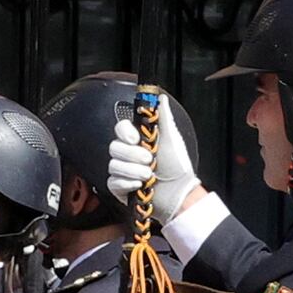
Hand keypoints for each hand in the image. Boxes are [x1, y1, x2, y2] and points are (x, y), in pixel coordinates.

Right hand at [125, 92, 230, 248]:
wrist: (179, 193)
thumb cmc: (177, 167)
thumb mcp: (172, 138)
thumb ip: (163, 118)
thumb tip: (160, 98)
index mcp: (138, 141)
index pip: (120, 129)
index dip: (124, 132)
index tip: (136, 139)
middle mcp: (128, 155)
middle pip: (114, 147)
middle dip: (133, 155)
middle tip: (150, 160)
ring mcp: (122, 171)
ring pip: (114, 164)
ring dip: (134, 170)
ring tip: (149, 175)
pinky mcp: (119, 187)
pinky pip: (113, 181)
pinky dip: (128, 182)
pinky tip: (140, 185)